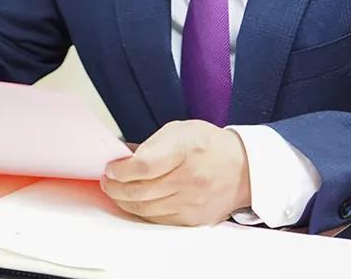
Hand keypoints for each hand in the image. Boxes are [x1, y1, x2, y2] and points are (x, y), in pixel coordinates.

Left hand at [100, 120, 250, 225]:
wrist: (243, 170)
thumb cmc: (208, 146)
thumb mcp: (180, 130)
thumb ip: (150, 144)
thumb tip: (121, 157)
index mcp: (187, 148)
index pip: (144, 165)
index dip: (121, 170)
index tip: (111, 168)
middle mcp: (190, 177)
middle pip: (140, 191)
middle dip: (115, 187)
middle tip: (107, 181)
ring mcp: (192, 201)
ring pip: (145, 208)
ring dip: (124, 201)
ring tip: (116, 191)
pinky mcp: (192, 219)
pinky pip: (157, 219)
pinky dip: (142, 211)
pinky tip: (136, 202)